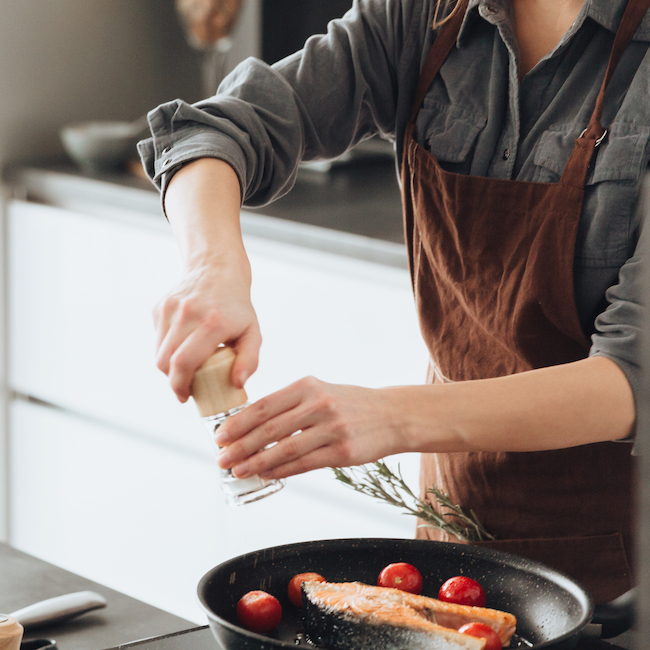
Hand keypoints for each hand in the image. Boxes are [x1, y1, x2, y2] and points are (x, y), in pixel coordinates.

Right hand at [154, 254, 261, 401]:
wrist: (218, 270)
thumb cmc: (237, 307)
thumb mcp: (252, 332)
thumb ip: (249, 360)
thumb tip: (237, 384)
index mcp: (212, 323)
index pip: (184, 362)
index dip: (180, 385)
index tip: (186, 396)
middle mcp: (188, 313)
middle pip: (166, 361)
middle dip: (173, 381)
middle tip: (185, 388)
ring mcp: (171, 309)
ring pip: (159, 351)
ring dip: (169, 366)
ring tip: (186, 368)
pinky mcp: (160, 307)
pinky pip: (158, 338)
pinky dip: (168, 348)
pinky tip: (184, 343)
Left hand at [214, 376, 410, 478]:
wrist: (392, 415)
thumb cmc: (349, 404)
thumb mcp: (319, 391)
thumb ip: (289, 404)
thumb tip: (250, 425)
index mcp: (307, 385)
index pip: (264, 405)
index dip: (238, 422)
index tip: (219, 435)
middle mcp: (318, 404)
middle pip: (269, 428)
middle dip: (240, 445)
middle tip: (221, 458)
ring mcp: (332, 428)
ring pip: (284, 449)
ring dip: (256, 462)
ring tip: (237, 470)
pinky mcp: (342, 453)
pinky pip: (303, 465)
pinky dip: (280, 471)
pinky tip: (265, 475)